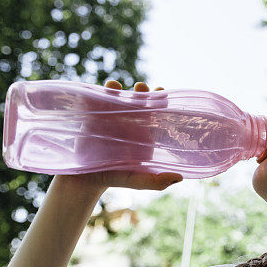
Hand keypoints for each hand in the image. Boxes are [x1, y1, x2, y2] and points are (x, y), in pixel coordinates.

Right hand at [54, 80, 183, 190]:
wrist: (87, 180)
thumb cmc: (117, 178)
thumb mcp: (138, 181)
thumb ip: (157, 181)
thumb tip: (179, 178)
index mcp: (144, 133)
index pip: (156, 114)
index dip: (160, 102)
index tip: (161, 93)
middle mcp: (130, 123)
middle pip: (139, 102)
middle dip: (141, 91)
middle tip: (141, 86)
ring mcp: (112, 119)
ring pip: (117, 99)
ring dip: (117, 90)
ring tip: (114, 86)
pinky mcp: (94, 119)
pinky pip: (96, 103)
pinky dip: (98, 95)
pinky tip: (97, 92)